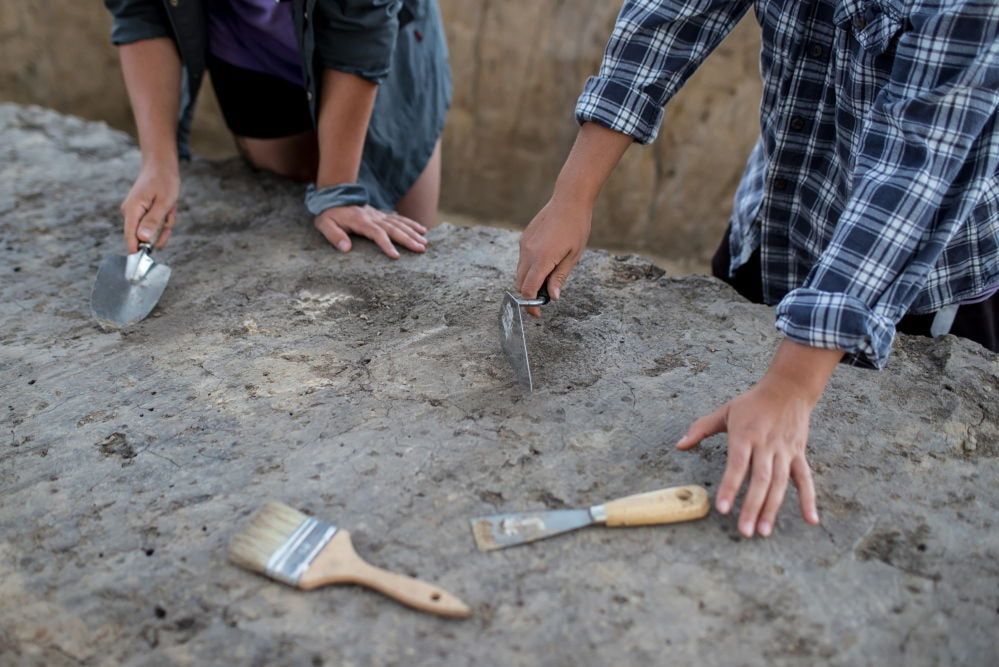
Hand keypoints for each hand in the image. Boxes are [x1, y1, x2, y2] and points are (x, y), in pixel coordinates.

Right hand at [121, 162, 179, 252]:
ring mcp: (135, 213)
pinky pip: (156, 224)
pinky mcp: (142, 213)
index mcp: (132, 210)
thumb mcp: (163, 203)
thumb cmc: (163, 181)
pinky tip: (169, 208)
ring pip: (153, 230)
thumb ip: (153, 221)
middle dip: (161, 231)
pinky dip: (165, 219)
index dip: (137, 252)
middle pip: (144, 237)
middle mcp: (130, 213)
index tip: (145, 263)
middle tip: (169, 214)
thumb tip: (143, 238)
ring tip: (170, 207)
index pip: (130, 238)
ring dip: (165, 223)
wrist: (161, 166)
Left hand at [313, 205, 426, 258]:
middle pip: (394, 228)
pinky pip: (399, 219)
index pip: (377, 233)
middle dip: (408, 239)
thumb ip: (334, 235)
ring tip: (425, 242)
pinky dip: (411, 224)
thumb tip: (346, 248)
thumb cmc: (328, 214)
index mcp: (361, 222)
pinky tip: (422, 230)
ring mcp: (379, 215)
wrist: (333, 196)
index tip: (396, 256)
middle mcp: (373, 217)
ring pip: (399, 223)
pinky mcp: (381, 215)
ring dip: (413, 232)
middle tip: (421, 249)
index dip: (387, 244)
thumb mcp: (324, 224)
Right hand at [515, 195, 591, 316]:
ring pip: (520, 272)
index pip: (528, 290)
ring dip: (529, 281)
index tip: (538, 314)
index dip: (531, 306)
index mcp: (541, 259)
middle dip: (529, 295)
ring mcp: (524, 244)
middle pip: (520, 284)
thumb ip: (559, 277)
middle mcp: (528, 252)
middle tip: (545, 298)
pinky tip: (546, 263)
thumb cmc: (576, 227)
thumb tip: (552, 296)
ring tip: (548, 279)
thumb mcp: (573, 256)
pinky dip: (529, 268)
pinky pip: (522, 260)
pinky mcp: (524, 238)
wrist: (569, 200)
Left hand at [676, 340, 842, 537]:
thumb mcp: (724, 411)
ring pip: (780, 484)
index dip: (730, 487)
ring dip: (772, 509)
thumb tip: (679, 446)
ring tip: (763, 531)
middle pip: (760, 480)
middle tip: (744, 531)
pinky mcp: (799, 454)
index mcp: (745, 435)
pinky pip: (805, 479)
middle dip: (752, 507)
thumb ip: (701, 429)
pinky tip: (811, 519)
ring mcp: (784, 452)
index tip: (722, 508)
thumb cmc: (752, 403)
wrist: (789, 388)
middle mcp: (766, 445)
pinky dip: (809, 499)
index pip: (737, 465)